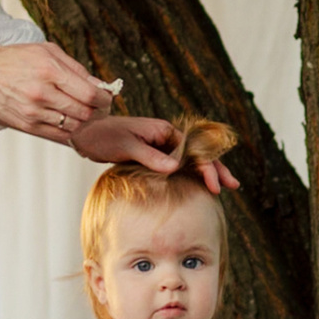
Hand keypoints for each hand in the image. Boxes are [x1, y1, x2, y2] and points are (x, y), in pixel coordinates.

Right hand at [0, 41, 112, 138]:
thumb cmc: (16, 59)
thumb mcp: (47, 51)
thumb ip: (75, 68)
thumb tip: (99, 85)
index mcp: (50, 71)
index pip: (90, 94)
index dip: (105, 99)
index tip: (107, 97)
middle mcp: (42, 93)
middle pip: (85, 113)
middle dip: (99, 112)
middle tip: (101, 108)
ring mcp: (33, 112)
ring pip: (74, 126)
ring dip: (85, 122)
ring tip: (84, 112)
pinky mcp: (26, 125)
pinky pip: (58, 135)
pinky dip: (70, 130)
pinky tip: (70, 120)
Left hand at [70, 116, 243, 193]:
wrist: (86, 131)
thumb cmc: (103, 135)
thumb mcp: (126, 145)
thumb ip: (150, 156)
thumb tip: (175, 168)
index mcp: (164, 131)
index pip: (194, 150)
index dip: (206, 167)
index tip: (213, 184)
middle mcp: (166, 137)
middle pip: (198, 153)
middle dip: (216, 169)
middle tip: (233, 186)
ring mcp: (161, 146)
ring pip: (190, 160)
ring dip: (206, 173)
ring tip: (222, 187)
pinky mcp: (153, 156)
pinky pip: (178, 166)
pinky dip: (190, 175)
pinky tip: (198, 186)